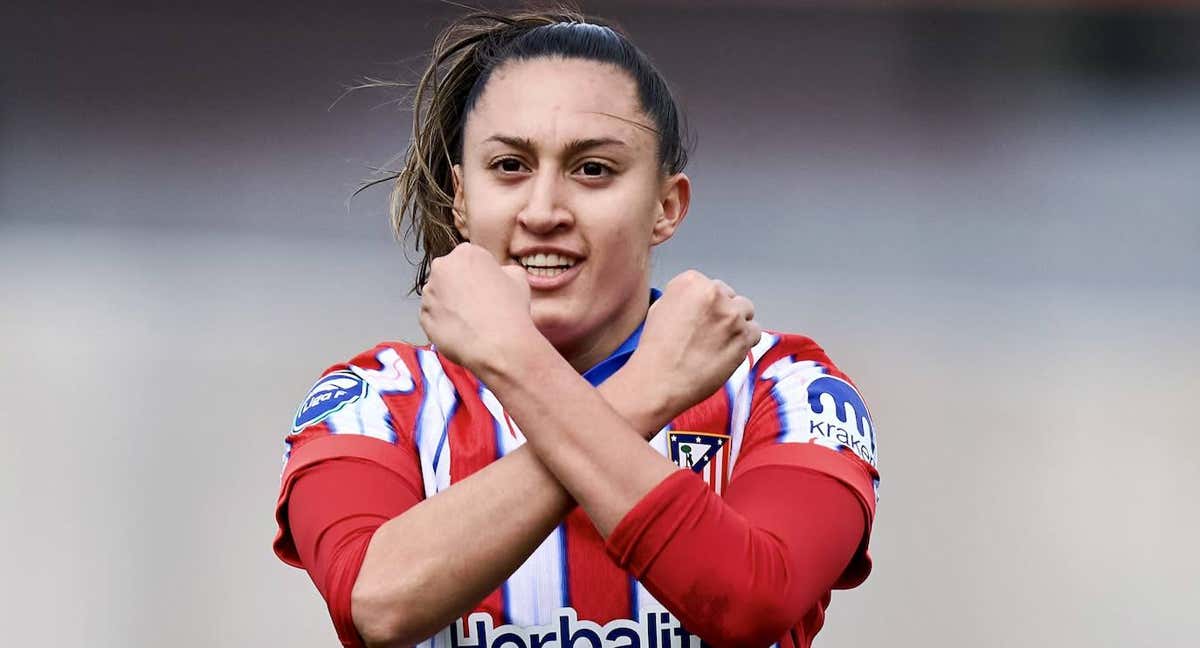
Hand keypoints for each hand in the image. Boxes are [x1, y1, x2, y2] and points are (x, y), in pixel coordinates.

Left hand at [419, 243, 539, 371]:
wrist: (497, 345)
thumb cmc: (510, 309)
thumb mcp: (518, 277)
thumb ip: (504, 269)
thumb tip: (499, 274)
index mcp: (465, 253)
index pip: (470, 258)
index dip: (481, 274)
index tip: (488, 287)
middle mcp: (441, 268)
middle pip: (450, 274)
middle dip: (460, 285)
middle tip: (478, 304)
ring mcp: (429, 293)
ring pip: (439, 295)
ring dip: (450, 304)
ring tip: (470, 320)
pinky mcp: (423, 317)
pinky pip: (433, 316)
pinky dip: (444, 322)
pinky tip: (462, 331)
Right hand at [625, 270, 760, 418]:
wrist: (659, 381)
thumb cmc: (656, 351)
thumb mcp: (660, 309)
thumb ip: (683, 298)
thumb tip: (698, 302)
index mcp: (691, 282)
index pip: (711, 286)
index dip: (706, 305)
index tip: (701, 318)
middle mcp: (713, 293)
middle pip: (730, 296)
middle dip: (722, 312)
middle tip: (709, 332)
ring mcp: (731, 315)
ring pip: (746, 311)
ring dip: (736, 324)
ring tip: (718, 342)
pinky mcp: (744, 337)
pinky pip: (755, 332)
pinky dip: (745, 341)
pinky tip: (728, 350)